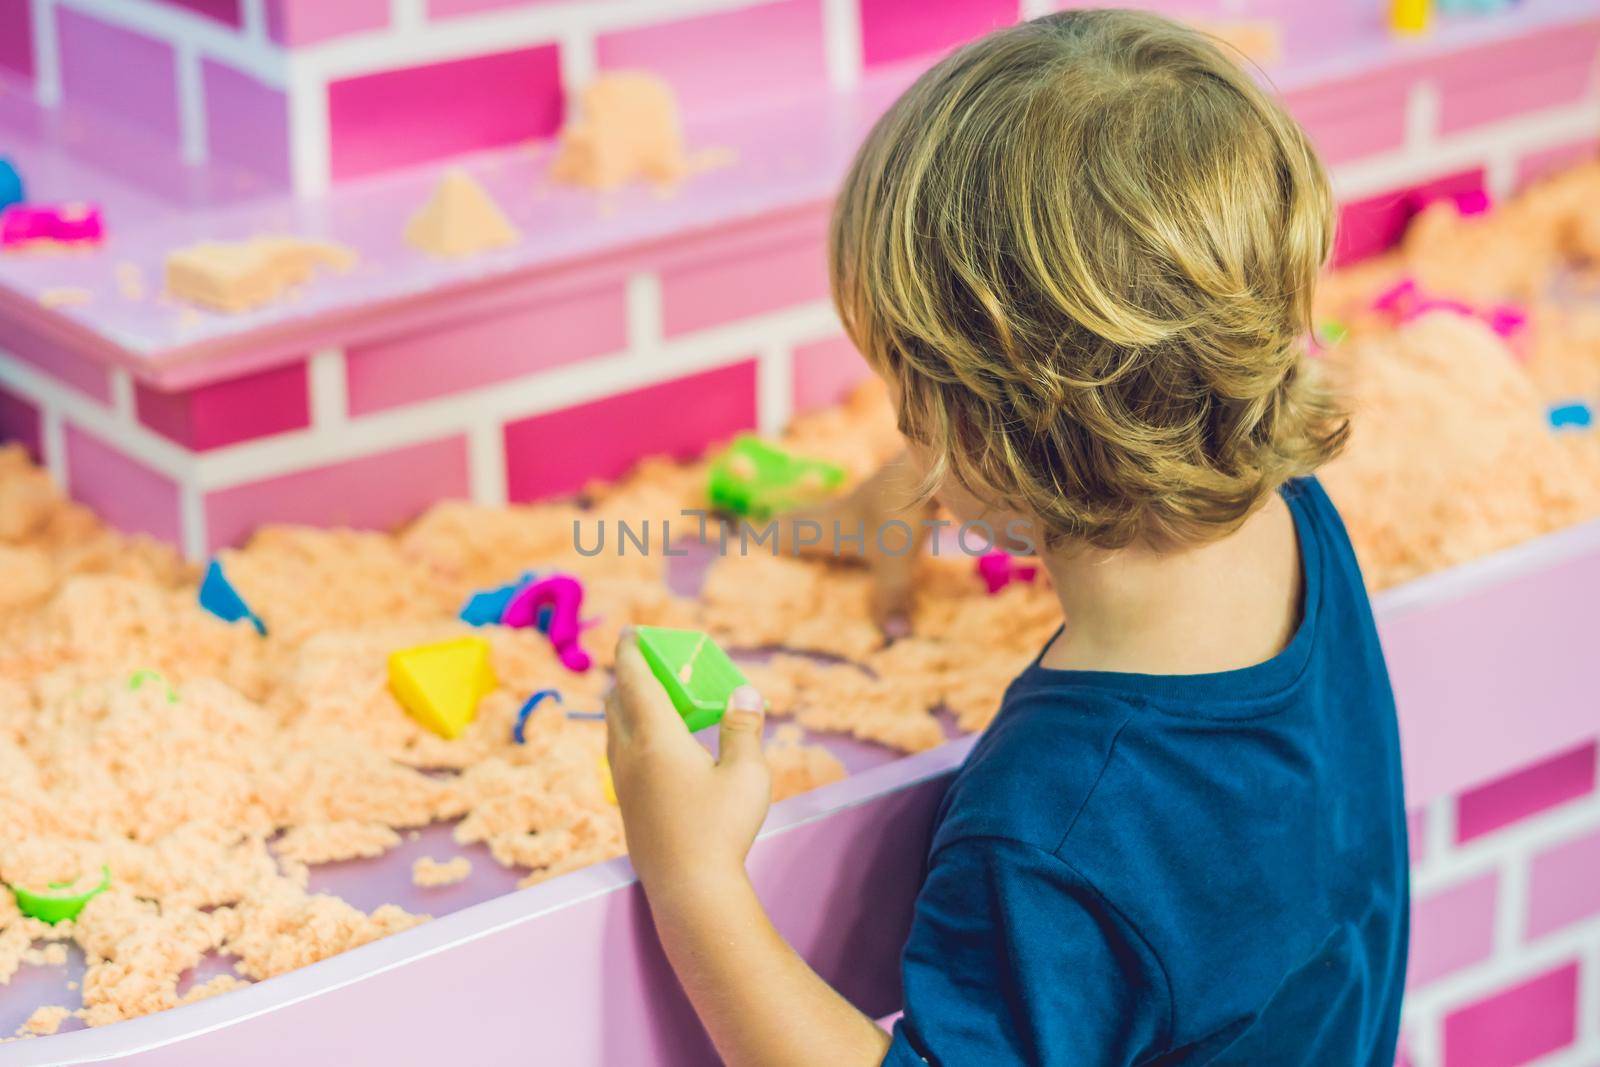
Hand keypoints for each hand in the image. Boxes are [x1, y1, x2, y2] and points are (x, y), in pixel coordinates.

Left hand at [605, 630, 770, 896]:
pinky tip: (649, 747)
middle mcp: (631, 756)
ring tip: (645, 699)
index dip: (631, 652)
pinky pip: (619, 755)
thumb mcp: (746, 773)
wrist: (690, 890)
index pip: (636, 681)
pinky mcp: (627, 808)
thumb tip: (743, 692)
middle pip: (617, 703)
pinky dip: (629, 734)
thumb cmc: (722, 829)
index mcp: (656, 738)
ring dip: (625, 706)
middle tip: (647, 664)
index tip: (629, 632)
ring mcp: (624, 784)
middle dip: (627, 677)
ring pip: (614, 731)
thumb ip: (744, 728)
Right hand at [778, 451, 934, 636]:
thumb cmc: (899, 513)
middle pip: (805, 516)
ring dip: (819, 517)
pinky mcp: (889, 488)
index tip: (745, 538)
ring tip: (816, 526)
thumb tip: (893, 636)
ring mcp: (866, 494)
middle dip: (788, 524)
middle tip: (771, 526)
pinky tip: (868, 517)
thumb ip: (891, 597)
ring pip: (832, 508)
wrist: (930, 463)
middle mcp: (841, 509)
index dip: (767, 537)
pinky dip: (854, 514)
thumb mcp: (895, 562)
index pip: (789, 532)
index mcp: (829, 526)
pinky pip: (861, 505)